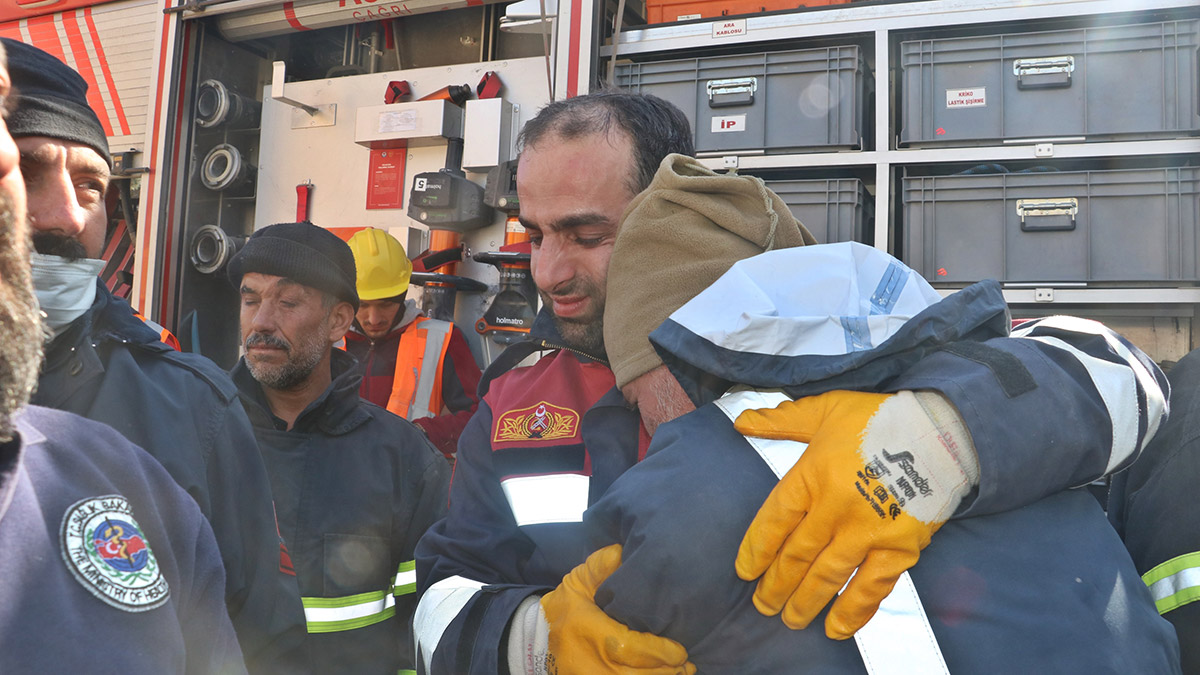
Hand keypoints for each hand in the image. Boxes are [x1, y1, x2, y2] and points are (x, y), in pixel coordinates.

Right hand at [541, 544, 696, 674]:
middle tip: (687, 663)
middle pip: (639, 674)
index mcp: (595, 635)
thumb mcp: (577, 583)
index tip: (680, 650)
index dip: (660, 652)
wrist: (533, 644)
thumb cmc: (562, 611)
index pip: (632, 648)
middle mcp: (596, 664)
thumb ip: (600, 567)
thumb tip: (623, 550)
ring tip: (681, 672)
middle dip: (667, 670)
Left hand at [733, 390, 977, 638]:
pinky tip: (837, 628)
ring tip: (791, 620)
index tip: (745, 571)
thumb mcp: (826, 409)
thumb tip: (741, 422)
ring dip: (806, 602)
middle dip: (776, 585)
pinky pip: (872, 586)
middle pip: (797, 555)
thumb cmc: (878, 418)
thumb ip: (782, 420)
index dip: (757, 549)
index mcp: (813, 475)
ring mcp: (868, 531)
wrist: (941, 431)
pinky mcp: (900, 547)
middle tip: (762, 605)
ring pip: (828, 576)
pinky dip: (854, 611)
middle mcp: (836, 508)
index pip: (775, 521)